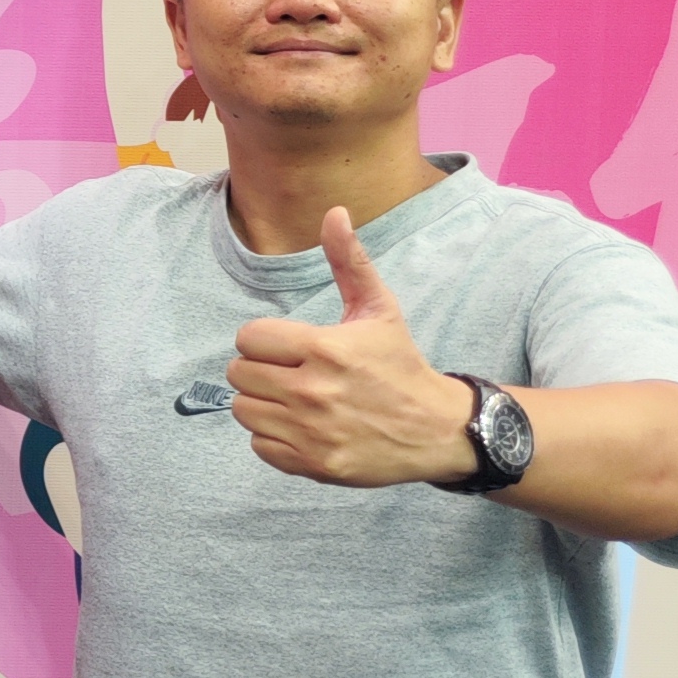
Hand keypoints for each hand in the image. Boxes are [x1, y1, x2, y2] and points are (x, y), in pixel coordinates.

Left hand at [229, 211, 472, 489]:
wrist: (438, 429)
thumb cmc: (400, 364)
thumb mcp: (379, 309)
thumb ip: (349, 261)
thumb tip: (334, 212)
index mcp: (325, 349)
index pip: (248, 338)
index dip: (265, 340)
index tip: (290, 346)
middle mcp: (314, 392)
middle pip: (239, 374)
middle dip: (261, 369)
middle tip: (291, 372)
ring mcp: (313, 432)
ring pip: (244, 410)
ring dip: (263, 403)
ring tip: (296, 398)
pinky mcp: (315, 464)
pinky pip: (259, 446)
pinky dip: (274, 437)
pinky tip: (303, 427)